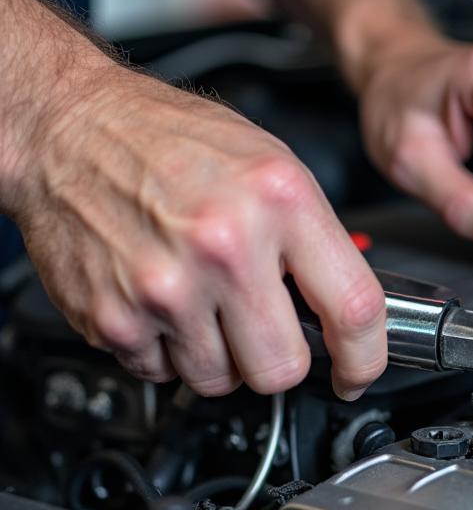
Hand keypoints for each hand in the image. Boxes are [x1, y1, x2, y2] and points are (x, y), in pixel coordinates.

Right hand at [10, 65, 385, 399]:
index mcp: (279, 201)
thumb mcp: (273, 165)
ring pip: (221, 381)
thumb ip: (314, 240)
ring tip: (205, 300)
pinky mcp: (114, 318)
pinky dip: (167, 351)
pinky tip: (165, 302)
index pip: (354, 309)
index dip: (364, 358)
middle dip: (279, 359)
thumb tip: (343, 308)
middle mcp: (225, 246)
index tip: (357, 372)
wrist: (71, 128)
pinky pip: (162, 374)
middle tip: (264, 326)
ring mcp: (166, 288)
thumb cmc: (171, 141)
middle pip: (282, 368)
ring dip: (220, 356)